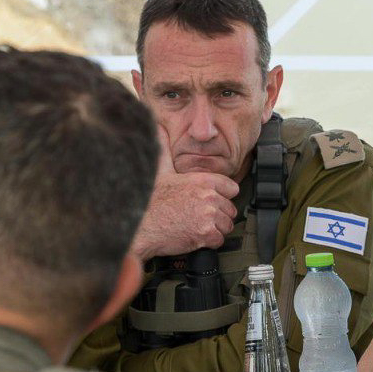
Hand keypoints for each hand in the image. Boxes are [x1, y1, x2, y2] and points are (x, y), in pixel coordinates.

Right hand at [130, 126, 239, 260]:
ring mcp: (208, 216)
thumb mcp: (160, 171)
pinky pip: (219, 240)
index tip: (212, 201)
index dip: (223, 196)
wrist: (140, 226)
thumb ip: (166, 151)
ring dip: (214, 229)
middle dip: (218, 215)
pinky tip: (194, 236)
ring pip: (226, 225)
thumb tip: (158, 129)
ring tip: (196, 226)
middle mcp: (208, 196)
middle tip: (199, 217)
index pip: (232, 188)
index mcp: (202, 181)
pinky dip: (209, 242)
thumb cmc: (149, 202)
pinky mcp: (205, 234)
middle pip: (230, 209)